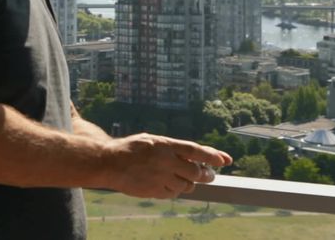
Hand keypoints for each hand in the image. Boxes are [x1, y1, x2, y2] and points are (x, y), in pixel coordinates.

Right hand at [102, 133, 232, 198]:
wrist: (109, 162)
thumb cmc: (132, 149)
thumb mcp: (153, 140)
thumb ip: (174, 148)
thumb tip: (196, 157)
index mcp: (166, 145)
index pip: (196, 150)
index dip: (213, 155)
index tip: (225, 160)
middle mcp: (166, 161)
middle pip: (196, 172)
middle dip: (206, 174)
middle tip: (209, 174)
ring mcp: (160, 177)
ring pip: (187, 185)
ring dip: (190, 183)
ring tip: (185, 179)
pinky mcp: (154, 190)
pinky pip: (173, 193)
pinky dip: (176, 190)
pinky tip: (170, 184)